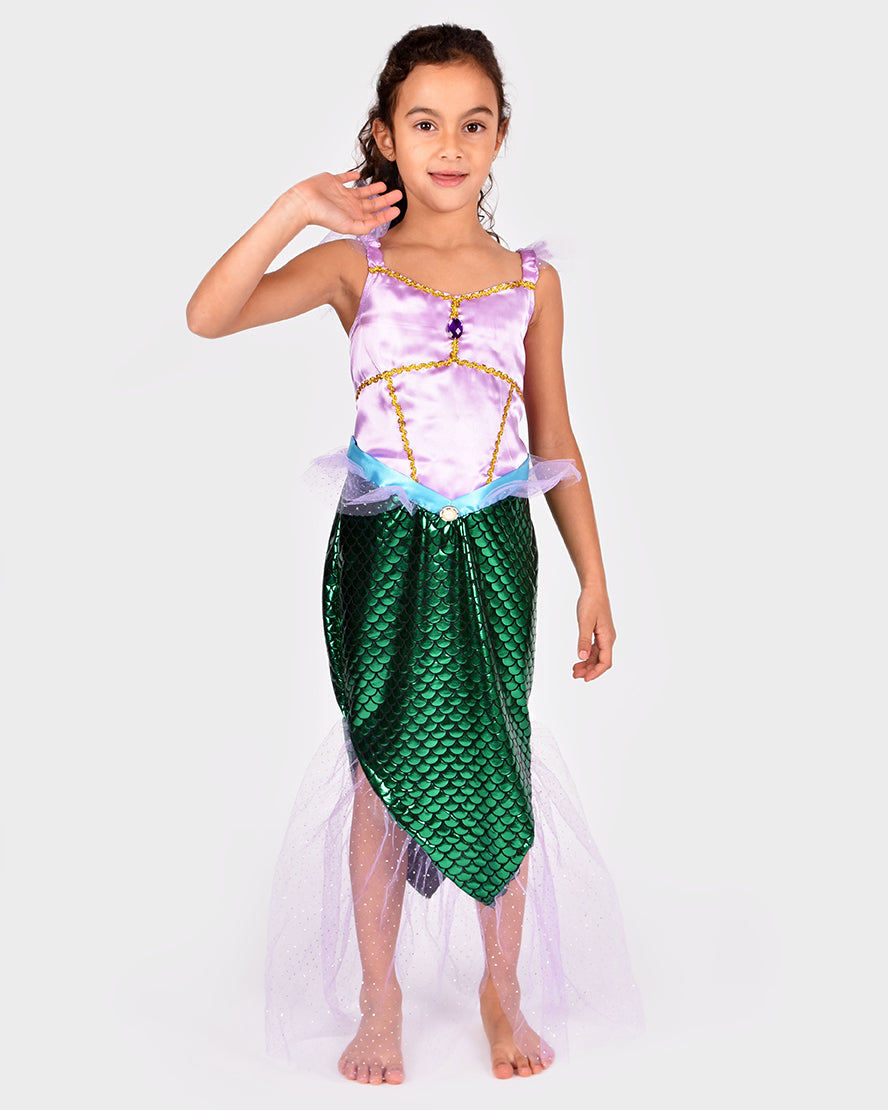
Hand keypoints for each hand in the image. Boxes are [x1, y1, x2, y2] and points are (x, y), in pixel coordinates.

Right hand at [283, 170, 401, 235]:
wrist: (305, 202)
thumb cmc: (324, 216)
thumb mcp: (348, 225)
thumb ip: (364, 227)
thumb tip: (377, 225)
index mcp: (354, 216)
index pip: (374, 216)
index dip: (386, 213)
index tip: (397, 208)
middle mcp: (349, 206)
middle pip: (372, 203)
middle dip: (385, 200)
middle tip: (398, 194)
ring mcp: (341, 193)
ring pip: (362, 191)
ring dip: (373, 189)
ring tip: (383, 186)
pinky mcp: (333, 181)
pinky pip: (345, 178)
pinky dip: (352, 177)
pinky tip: (358, 175)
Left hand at [572, 589, 614, 681]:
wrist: (594, 589)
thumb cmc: (591, 602)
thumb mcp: (585, 622)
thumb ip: (584, 640)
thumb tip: (582, 657)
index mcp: (607, 638)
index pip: (605, 662)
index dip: (596, 672)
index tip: (585, 679)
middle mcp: (608, 638)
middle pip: (601, 661)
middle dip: (589, 670)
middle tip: (575, 675)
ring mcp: (604, 636)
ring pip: (597, 655)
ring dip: (587, 664)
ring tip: (574, 669)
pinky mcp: (599, 632)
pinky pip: (595, 648)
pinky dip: (587, 655)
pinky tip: (579, 658)